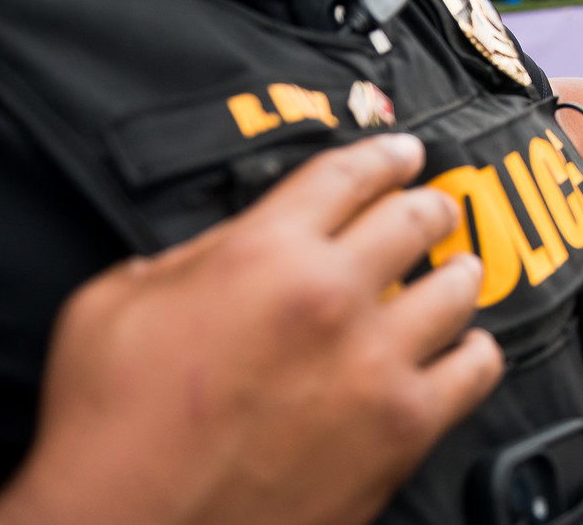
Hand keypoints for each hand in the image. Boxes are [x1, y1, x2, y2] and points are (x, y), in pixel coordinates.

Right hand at [0, 136, 501, 524]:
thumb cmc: (106, 428)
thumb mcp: (117, 303)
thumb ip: (192, 257)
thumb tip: (235, 246)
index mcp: (265, 252)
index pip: (351, 173)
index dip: (385, 155)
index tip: (404, 155)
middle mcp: (332, 296)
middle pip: (418, 217)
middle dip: (430, 205)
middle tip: (433, 209)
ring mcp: (376, 362)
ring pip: (458, 288)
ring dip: (455, 273)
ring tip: (452, 275)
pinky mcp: (403, 428)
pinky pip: (476, 368)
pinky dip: (474, 351)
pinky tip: (462, 349)